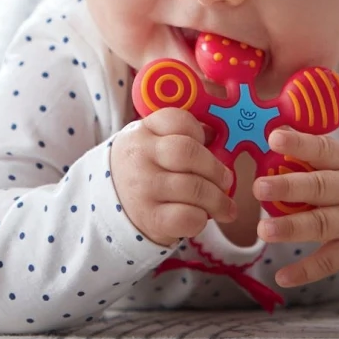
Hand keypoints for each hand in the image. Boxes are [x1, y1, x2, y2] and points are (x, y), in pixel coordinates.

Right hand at [110, 107, 236, 245]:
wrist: (112, 203)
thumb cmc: (146, 169)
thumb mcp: (153, 143)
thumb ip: (183, 137)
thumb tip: (219, 138)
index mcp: (143, 131)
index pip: (178, 120)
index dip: (200, 131)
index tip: (207, 143)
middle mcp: (139, 156)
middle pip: (187, 153)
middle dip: (215, 169)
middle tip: (226, 180)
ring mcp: (143, 188)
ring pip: (192, 187)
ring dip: (217, 199)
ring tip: (226, 207)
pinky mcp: (150, 218)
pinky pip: (187, 216)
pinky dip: (201, 218)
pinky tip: (201, 217)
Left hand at [253, 128, 338, 286]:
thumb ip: (319, 158)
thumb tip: (275, 143)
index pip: (324, 150)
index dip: (300, 143)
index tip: (275, 138)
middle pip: (319, 188)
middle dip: (288, 187)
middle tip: (259, 187)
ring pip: (321, 224)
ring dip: (292, 228)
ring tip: (264, 230)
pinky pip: (328, 262)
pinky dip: (305, 271)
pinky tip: (282, 277)